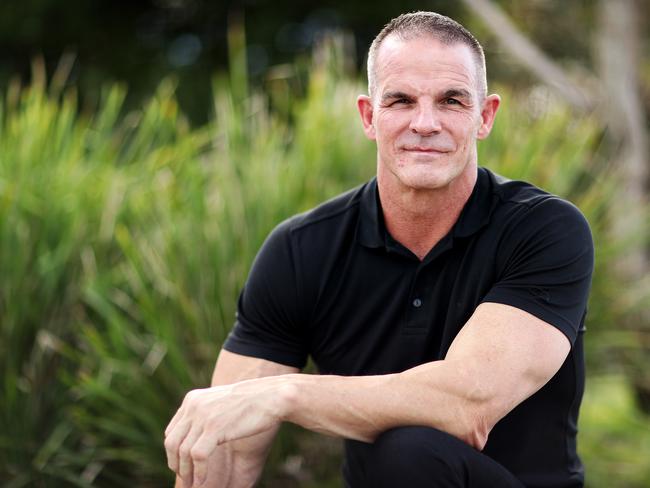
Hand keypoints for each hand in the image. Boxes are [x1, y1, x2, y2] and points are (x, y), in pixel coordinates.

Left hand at [164, 376, 291, 486]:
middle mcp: (194, 406)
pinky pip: (197, 456)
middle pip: (172, 443)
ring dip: (186, 472)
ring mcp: (203, 416)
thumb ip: (205, 413)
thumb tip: (196, 433)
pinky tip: (202, 480)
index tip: (182, 464)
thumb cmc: (251, 401)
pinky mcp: (215, 427)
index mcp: (192, 399)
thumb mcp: (220, 402)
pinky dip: (198, 472)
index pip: (171, 431)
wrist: (270, 396)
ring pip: (183, 452)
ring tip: (193, 483)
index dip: (174, 452)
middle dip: (176, 464)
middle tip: (185, 477)